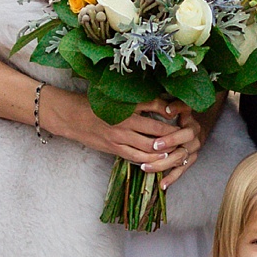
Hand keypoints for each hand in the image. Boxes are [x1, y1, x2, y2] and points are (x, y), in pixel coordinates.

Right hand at [45, 92, 203, 183]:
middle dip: (172, 136)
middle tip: (185, 136)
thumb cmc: (93, 102)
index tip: (181, 114)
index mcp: (126, 106)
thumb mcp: (115, 96)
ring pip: (148, 148)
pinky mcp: (114, 148)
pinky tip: (157, 159)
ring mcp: (119, 137)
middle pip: (156, 132)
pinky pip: (135, 157)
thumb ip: (136, 100)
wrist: (70, 116)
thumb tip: (160, 103)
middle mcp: (124, 122)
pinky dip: (148, 160)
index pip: (155, 109)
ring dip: (163, 150)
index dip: (170, 113)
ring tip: (176, 149)